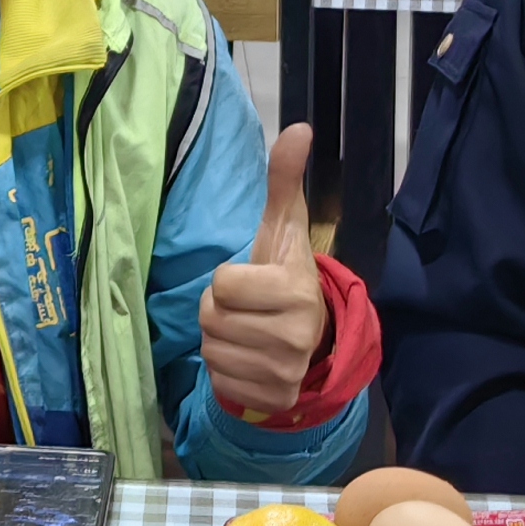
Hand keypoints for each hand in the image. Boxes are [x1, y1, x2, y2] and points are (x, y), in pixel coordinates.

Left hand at [200, 123, 330, 419]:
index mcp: (296, 289)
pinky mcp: (276, 398)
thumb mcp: (284, 228)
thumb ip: (284, 179)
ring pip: (212, 350)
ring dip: (220, 339)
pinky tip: (249, 357)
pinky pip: (220, 380)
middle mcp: (296, 335)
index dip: (228, 280)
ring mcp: (287, 371)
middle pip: (211, 319)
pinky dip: (226, 368)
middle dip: (219, 310)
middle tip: (247, 307)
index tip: (252, 280)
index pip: (221, 284)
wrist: (313, 334)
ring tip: (249, 329)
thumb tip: (298, 127)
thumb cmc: (285, 275)